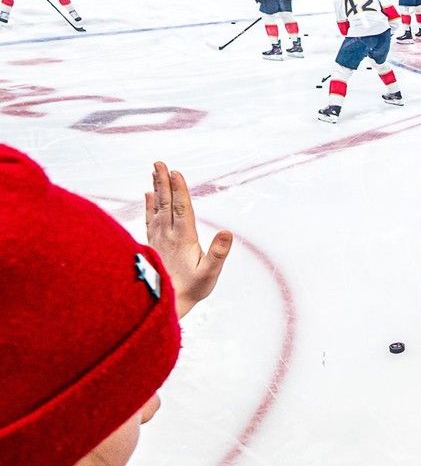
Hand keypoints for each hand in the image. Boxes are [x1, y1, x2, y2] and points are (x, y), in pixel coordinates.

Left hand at [144, 162, 232, 319]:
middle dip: (163, 182)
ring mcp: (159, 238)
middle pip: (166, 203)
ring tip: (154, 171)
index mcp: (183, 238)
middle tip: (159, 163)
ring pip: (157, 207)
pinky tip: (148, 195)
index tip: (175, 172)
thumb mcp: (210, 273)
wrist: (165, 303)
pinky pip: (150, 219)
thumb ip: (218, 253)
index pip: (182, 209)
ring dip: (157, 188)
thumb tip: (227, 232)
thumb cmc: (191, 289)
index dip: (179, 189)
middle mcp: (168, 234)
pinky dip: (149, 205)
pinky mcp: (154, 243)